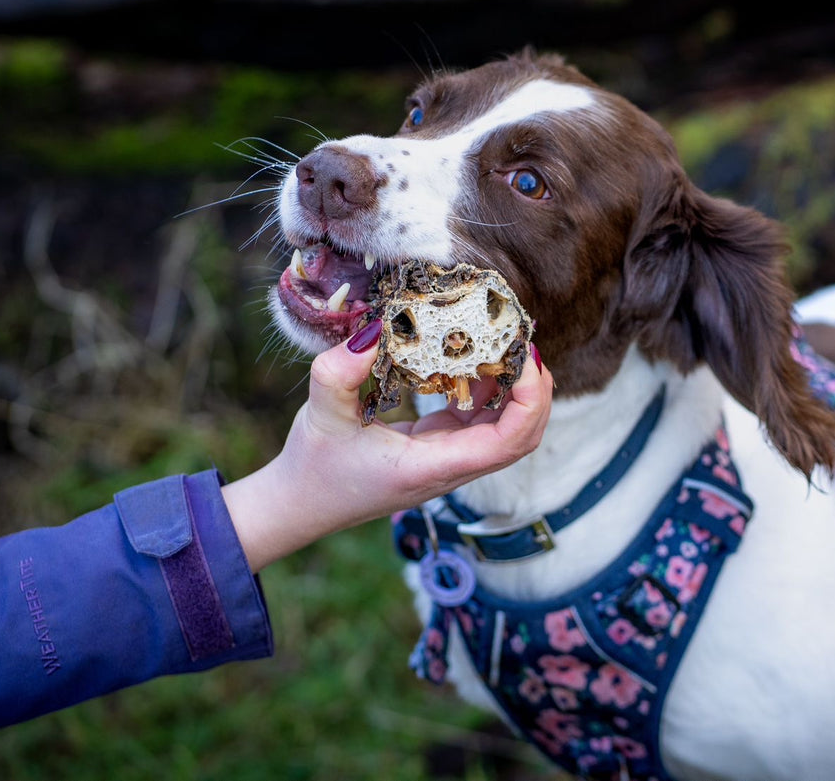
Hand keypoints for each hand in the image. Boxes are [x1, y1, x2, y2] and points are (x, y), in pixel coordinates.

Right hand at [222, 324, 552, 571]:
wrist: (298, 504)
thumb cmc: (312, 466)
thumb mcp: (321, 412)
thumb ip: (341, 372)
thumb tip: (373, 330)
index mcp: (432, 467)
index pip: (509, 441)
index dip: (531, 400)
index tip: (526, 356)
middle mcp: (450, 469)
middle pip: (522, 438)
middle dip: (535, 391)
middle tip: (524, 342)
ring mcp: (447, 462)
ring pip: (505, 432)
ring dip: (515, 391)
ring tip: (506, 344)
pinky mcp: (438, 451)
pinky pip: (480, 424)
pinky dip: (489, 393)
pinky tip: (476, 360)